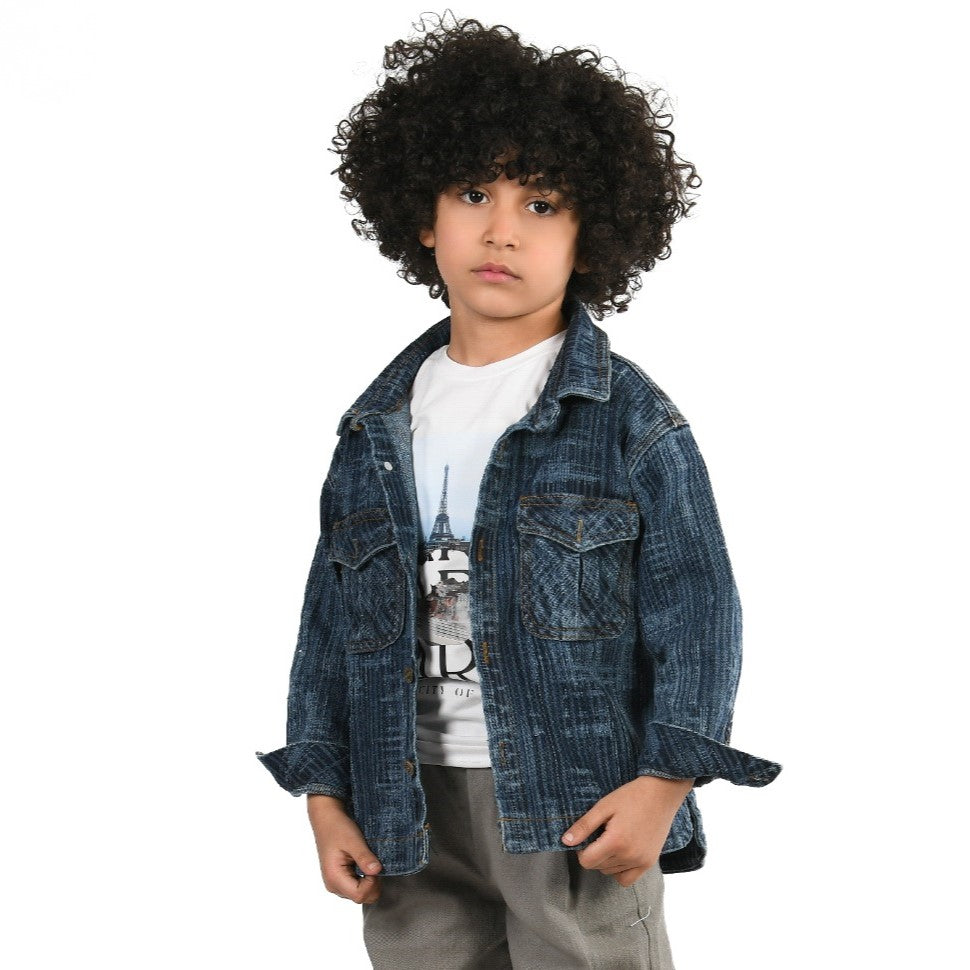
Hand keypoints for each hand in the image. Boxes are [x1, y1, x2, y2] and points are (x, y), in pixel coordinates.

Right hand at [307, 794, 382, 903]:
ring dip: (368, 880)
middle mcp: (333, 885)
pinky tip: (361, 863)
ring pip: (360, 894)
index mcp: (334, 878)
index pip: (360, 895)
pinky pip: (356, 887)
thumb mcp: (353, 840)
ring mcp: (335, 884)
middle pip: (361, 897)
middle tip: (371, 861)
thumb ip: (364, 857)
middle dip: (372, 883)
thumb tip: (377, 871)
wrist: (327, 819)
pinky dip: (364, 878)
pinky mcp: (339, 880)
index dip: (373, 883)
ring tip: (365, 860)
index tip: (374, 865)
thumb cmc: (338, 827)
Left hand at [561, 775, 693, 886]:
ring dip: (607, 860)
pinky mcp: (650, 863)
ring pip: (611, 872)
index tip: (587, 837)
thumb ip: (584, 826)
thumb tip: (565, 841)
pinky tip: (621, 853)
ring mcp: (641, 862)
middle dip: (594, 853)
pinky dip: (620, 870)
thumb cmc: (631, 796)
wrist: (661, 793)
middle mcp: (629, 856)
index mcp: (616, 842)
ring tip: (614, 838)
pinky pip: (627, 879)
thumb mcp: (603, 806)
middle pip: (598, 867)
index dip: (581, 850)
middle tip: (602, 833)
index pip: (587, 862)